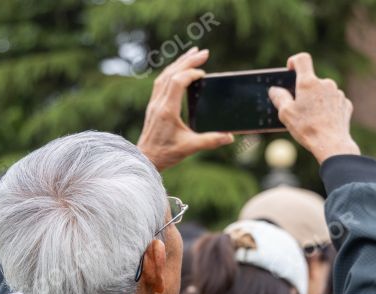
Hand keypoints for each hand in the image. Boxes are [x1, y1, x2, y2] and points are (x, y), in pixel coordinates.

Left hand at [137, 47, 233, 170]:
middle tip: (203, 52)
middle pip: (171, 73)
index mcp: (167, 110)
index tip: (204, 74)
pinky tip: (179, 70)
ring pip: (164, 75)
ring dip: (179, 63)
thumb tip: (230, 136)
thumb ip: (211, 141)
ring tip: (192, 54)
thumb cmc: (165, 154)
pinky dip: (171, 72)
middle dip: (188, 60)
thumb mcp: (190, 148)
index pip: (177, 82)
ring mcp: (154, 103)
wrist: (145, 159)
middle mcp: (158, 103)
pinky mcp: (153, 106)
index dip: (190, 73)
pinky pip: (161, 82)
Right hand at [268, 53, 360, 163]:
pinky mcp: (345, 104)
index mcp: (308, 82)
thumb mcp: (285, 114)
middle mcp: (325, 83)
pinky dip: (327, 108)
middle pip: (312, 80)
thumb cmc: (307, 128)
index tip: (290, 70)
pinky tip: (323, 121)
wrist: (332, 144)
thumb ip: (279, 98)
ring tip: (311, 118)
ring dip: (316, 100)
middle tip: (298, 107)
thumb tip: (275, 90)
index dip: (294, 61)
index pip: (302, 59)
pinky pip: (333, 102)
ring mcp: (338, 93)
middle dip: (304, 90)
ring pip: (323, 92)